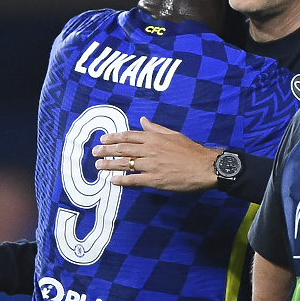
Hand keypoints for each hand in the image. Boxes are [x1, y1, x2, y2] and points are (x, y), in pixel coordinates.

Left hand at [92, 117, 218, 191]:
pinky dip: (122, 180)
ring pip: (125, 164)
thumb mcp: (173, 134)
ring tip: (98, 166)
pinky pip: (134, 180)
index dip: (113, 137)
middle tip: (95, 153)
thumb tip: (144, 120)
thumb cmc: (191, 150)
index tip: (103, 139)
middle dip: (106, 151)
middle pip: (123, 149)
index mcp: (154, 138)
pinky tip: (113, 180)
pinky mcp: (155, 180)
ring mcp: (151, 165)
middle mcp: (150, 150)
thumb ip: (156, 128)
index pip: (128, 136)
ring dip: (110, 164)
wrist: (204, 166)